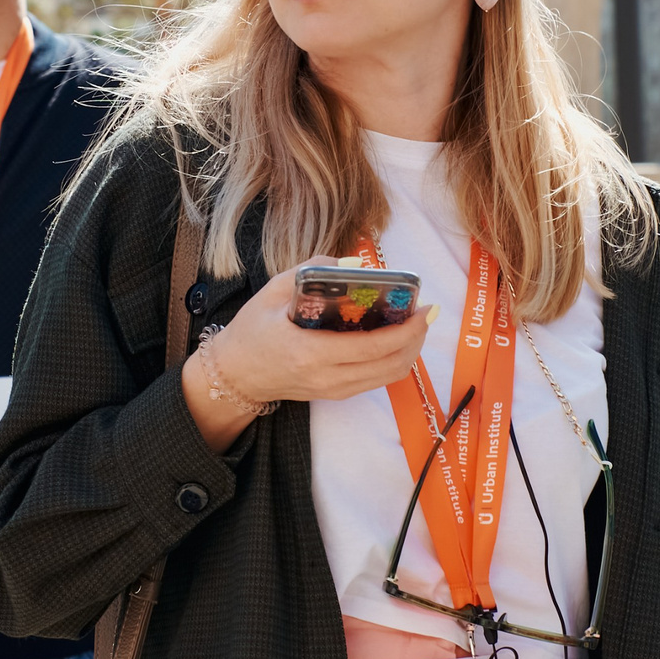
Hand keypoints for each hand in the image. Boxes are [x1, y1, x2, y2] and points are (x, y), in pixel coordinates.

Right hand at [185, 268, 433, 446]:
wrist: (234, 375)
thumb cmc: (251, 331)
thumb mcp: (272, 291)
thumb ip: (311, 271)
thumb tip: (352, 264)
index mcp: (310, 352)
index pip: (372, 347)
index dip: (406, 329)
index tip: (423, 308)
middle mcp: (327, 378)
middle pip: (391, 365)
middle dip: (416, 339)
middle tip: (425, 313)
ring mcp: (333, 391)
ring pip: (389, 377)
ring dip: (409, 351)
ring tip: (415, 324)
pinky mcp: (335, 394)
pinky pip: (376, 380)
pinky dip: (394, 360)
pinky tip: (395, 339)